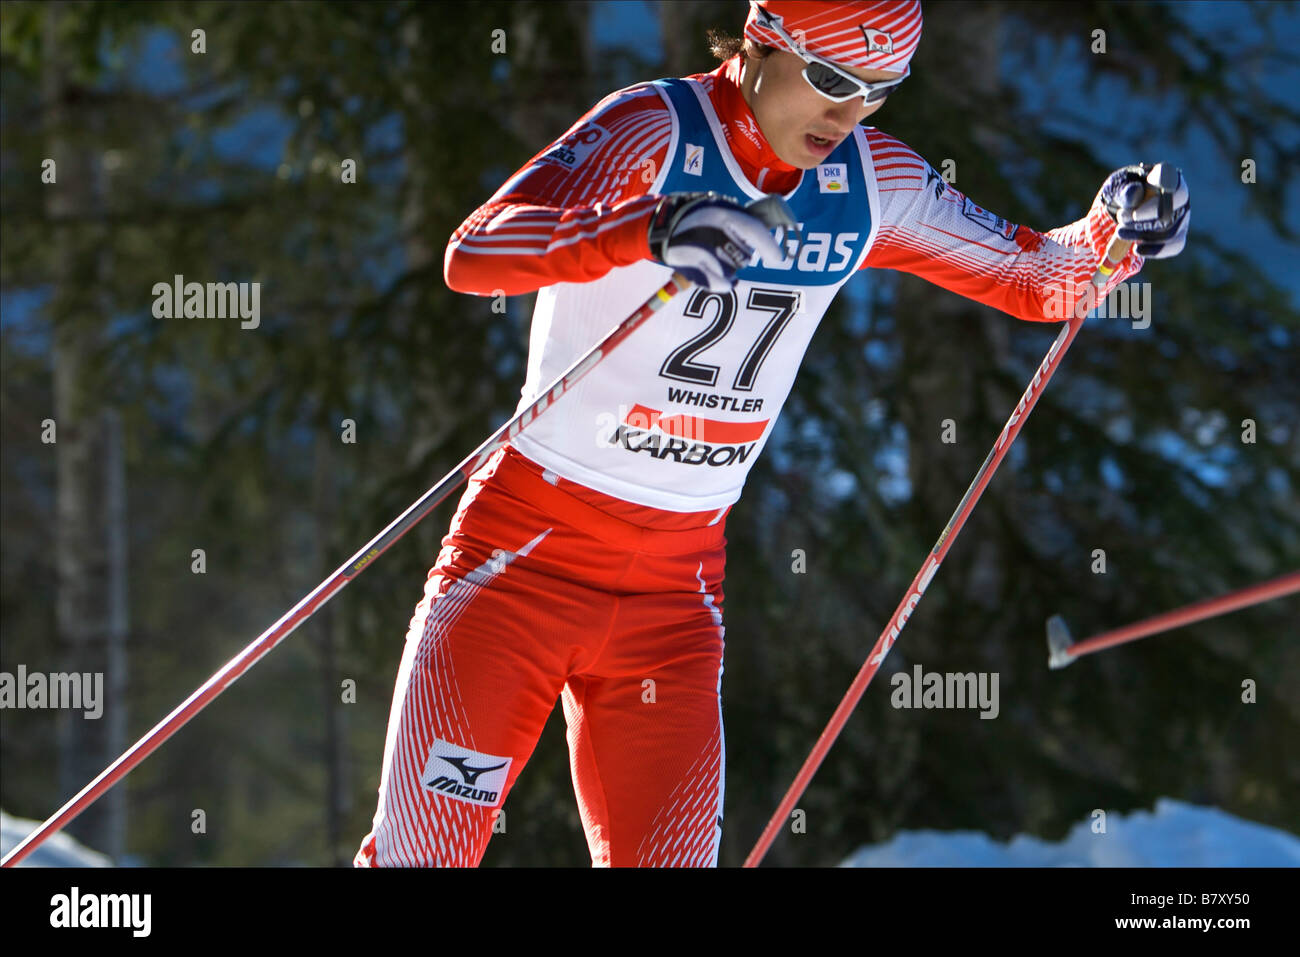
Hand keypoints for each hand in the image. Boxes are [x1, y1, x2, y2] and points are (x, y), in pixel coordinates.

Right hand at [648, 191, 784, 290]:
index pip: (755, 231)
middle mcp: (715, 233)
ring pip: (734, 272)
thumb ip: (740, 218)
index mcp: (722, 213)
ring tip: (715, 257)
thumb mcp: (717, 205)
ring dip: (730, 269)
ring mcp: (704, 253)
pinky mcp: (695, 271)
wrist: (661, 226)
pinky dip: (723, 282)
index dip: (770, 247)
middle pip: (745, 256)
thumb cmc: (694, 215)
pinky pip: (722, 285)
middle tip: (725, 247)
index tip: (777, 258)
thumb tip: (767, 231)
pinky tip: (716, 274)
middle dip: (741, 255)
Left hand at [1101, 163, 1189, 258]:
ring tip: (1120, 232)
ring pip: (1170, 229)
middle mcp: (1178, 196)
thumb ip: (1124, 191)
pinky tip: (1137, 249)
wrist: (1120, 210)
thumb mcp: (1117, 189)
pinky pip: (1175, 245)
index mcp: (1165, 176)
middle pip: (1171, 207)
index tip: (1136, 200)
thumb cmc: (1121, 194)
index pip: (1169, 179)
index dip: (1154, 192)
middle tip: (1121, 218)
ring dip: (1142, 234)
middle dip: (1143, 216)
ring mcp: (1181, 216)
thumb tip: (1135, 195)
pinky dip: (1155, 250)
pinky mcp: (1178, 234)